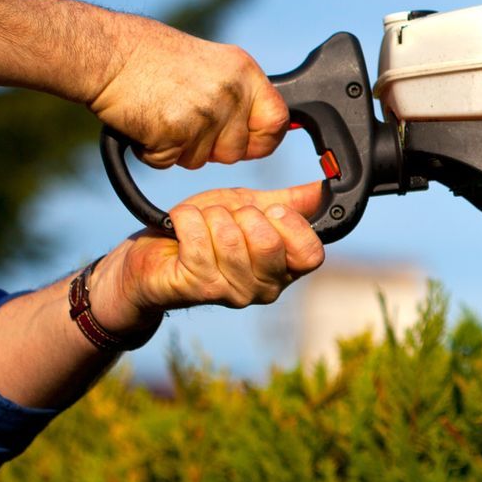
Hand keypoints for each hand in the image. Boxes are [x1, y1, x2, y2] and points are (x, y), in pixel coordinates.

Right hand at [89, 14, 289, 169]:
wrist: (106, 53)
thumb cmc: (149, 56)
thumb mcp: (211, 65)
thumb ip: (237, 94)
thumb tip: (263, 129)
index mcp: (244, 72)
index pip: (277, 122)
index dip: (263, 141)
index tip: (248, 143)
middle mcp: (230, 93)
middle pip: (236, 152)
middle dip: (210, 148)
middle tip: (182, 119)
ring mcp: (204, 115)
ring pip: (200, 161)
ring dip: (179, 149)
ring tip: (160, 113)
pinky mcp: (175, 134)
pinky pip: (168, 163)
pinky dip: (152, 152)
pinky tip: (143, 122)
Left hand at [90, 182, 326, 329]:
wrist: (155, 254)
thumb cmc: (206, 233)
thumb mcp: (252, 209)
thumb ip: (291, 202)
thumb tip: (326, 189)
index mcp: (284, 269)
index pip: (311, 255)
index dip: (292, 227)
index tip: (271, 211)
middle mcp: (263, 288)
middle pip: (269, 245)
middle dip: (242, 215)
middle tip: (226, 218)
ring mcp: (231, 292)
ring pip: (230, 238)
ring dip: (210, 216)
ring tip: (202, 224)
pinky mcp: (197, 288)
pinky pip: (198, 238)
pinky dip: (186, 219)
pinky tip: (180, 225)